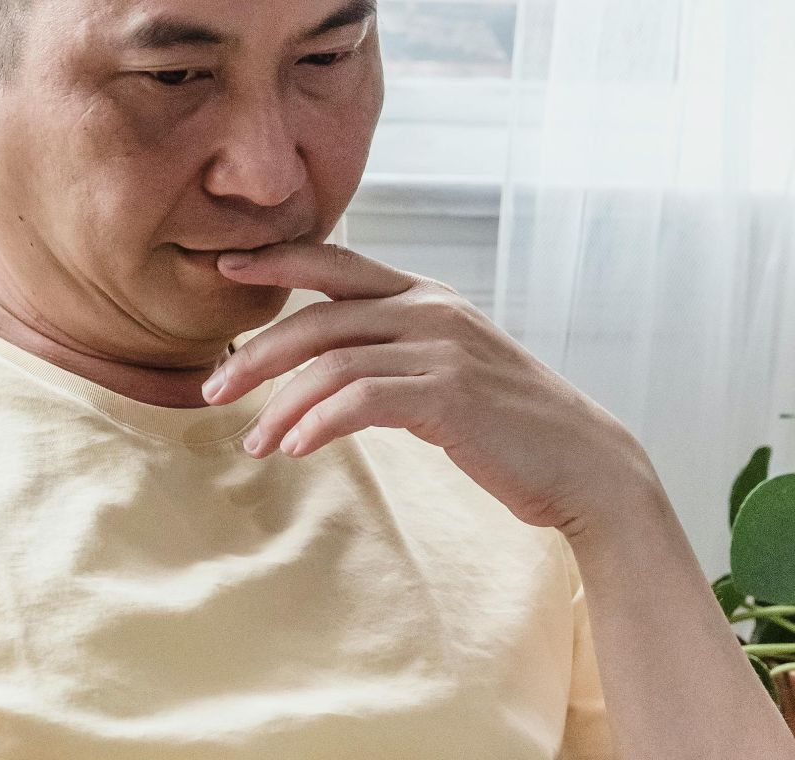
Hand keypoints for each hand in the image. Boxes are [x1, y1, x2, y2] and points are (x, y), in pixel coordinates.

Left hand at [203, 242, 645, 538]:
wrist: (584, 464)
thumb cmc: (511, 426)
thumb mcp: (450, 371)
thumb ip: (397, 355)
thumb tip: (334, 372)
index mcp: (428, 297)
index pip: (336, 264)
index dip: (277, 260)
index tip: (224, 269)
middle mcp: (431, 311)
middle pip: (317, 317)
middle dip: (255, 353)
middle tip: (211, 390)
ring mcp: (441, 350)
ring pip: (331, 364)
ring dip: (280, 407)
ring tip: (254, 444)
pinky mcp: (447, 396)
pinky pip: (360, 402)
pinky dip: (318, 423)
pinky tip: (297, 448)